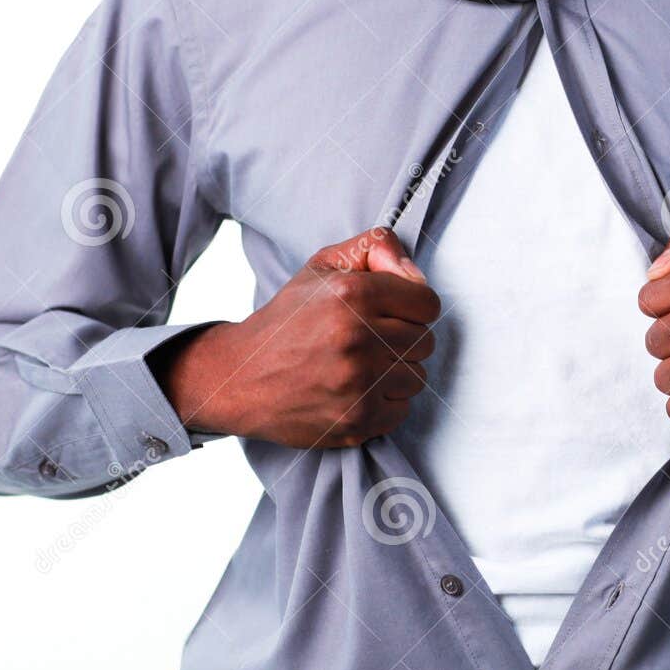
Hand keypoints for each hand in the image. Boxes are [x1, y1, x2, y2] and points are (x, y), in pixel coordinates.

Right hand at [154, 227, 439, 447]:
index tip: (394, 312)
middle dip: (404, 339)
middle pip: (425, 341)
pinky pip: (402, 410)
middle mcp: (357, 339)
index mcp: (352, 295)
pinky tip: (356, 391)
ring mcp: (358, 384)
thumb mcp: (322, 266)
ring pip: (417, 377)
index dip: (413, 307)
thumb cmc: (287, 322)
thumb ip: (373, 247)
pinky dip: (385, 403)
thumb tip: (412, 268)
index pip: (428, 304)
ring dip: (396, 373)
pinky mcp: (357, 421)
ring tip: (361, 366)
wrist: (240, 378)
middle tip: (371, 340)